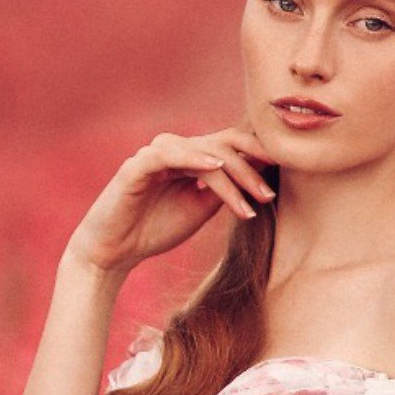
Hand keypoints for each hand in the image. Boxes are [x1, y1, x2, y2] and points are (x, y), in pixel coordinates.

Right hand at [63, 128, 274, 281]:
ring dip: (231, 173)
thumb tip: (259, 174)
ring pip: (202, 149)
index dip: (256, 157)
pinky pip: (168, 153)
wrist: (113, 252)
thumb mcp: (200, 209)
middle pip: (222, 142)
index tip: (281, 176)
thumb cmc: (155, 229)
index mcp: (190, 158)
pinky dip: (193, 157)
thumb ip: (224, 189)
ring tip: (250, 197)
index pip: (230, 146)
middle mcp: (174, 149)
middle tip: (269, 193)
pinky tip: (213, 167)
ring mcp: (155, 154)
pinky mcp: (136, 166)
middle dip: (250, 166)